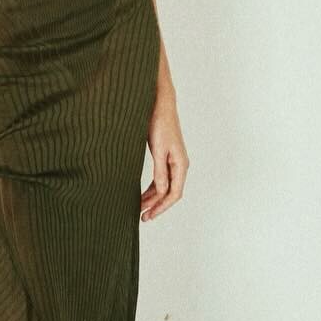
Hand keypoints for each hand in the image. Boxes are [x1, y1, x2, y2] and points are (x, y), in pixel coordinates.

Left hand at [141, 93, 186, 221]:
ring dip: (153, 198)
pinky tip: (142, 193)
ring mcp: (173, 161)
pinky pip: (161, 177)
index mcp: (181, 164)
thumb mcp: (159, 150)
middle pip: (170, 193)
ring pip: (164, 186)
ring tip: (139, 207)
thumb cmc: (160, 123)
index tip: (149, 215)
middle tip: (142, 216)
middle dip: (156, 205)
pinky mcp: (165, 156)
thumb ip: (160, 172)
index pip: (174, 194)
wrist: (159, 104)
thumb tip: (161, 192)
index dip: (162, 207)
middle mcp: (179, 165)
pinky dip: (152, 187)